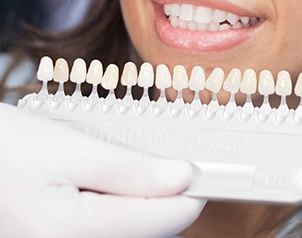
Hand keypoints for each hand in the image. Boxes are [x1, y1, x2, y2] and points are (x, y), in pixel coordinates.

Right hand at [0, 103, 203, 237]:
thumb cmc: (7, 148)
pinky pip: (107, 231)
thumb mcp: (69, 148)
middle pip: (146, 232)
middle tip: (169, 160)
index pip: (159, 221)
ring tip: (135, 169)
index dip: (189, 193)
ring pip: (127, 233)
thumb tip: (181, 177)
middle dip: (163, 197)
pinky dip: (120, 209)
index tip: (206, 170)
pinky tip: (112, 184)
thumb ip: (128, 169)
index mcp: (70, 234)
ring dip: (141, 203)